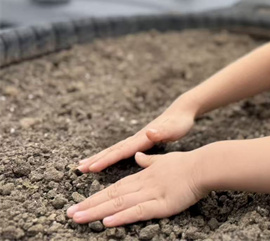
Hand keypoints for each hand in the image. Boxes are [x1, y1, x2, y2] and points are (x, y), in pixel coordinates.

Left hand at [67, 151, 206, 226]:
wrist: (204, 165)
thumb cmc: (187, 163)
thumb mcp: (165, 160)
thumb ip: (149, 161)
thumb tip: (138, 157)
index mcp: (143, 175)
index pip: (115, 187)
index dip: (96, 195)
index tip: (79, 203)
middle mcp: (142, 184)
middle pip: (111, 195)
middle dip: (89, 205)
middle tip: (68, 214)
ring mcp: (151, 193)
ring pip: (119, 203)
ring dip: (97, 212)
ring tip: (78, 219)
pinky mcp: (162, 204)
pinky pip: (138, 211)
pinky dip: (122, 216)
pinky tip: (107, 222)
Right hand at [78, 97, 196, 172]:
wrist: (181, 111)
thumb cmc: (179, 123)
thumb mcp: (174, 129)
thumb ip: (162, 132)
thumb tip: (149, 132)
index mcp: (143, 138)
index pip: (122, 151)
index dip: (107, 160)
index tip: (91, 168)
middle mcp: (136, 138)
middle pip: (113, 150)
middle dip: (96, 160)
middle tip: (78, 169)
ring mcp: (136, 139)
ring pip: (114, 149)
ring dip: (98, 157)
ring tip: (82, 165)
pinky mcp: (139, 141)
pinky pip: (120, 150)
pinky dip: (109, 156)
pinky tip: (103, 160)